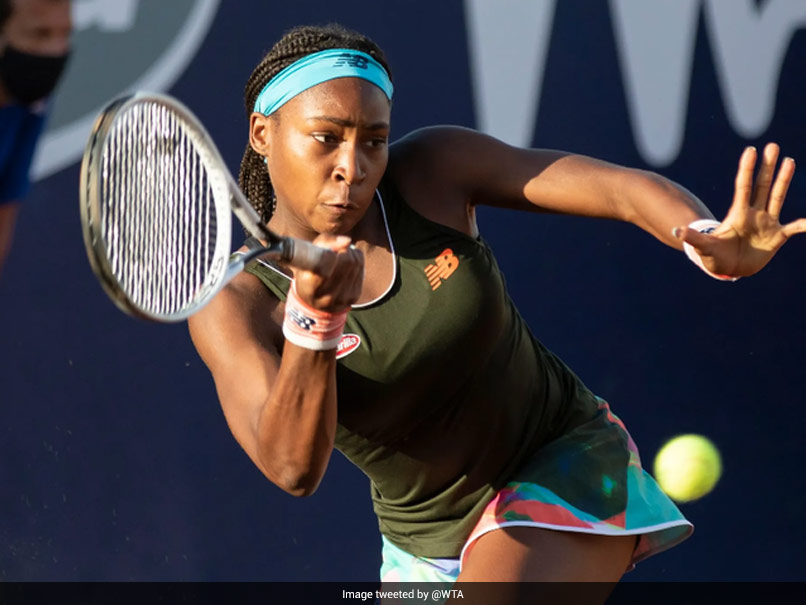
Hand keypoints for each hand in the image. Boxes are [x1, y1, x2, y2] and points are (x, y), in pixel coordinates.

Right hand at [291, 234, 363, 311]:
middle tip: (336, 250)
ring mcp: (341, 298)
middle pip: (346, 260)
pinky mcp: (353, 297)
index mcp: (308, 285)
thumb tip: (348, 241)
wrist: (314, 300)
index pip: (324, 262)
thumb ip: (325, 242)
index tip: (329, 250)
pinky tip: (347, 263)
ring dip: (350, 252)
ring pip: (355, 262)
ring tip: (341, 254)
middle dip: (343, 249)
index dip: (330, 251)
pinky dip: (357, 260)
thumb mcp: (307, 255)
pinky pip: (361, 268)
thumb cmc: (309, 270)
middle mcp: (325, 296)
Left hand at [673, 143, 804, 277]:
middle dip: (767, 166)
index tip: (751, 150)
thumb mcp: (704, 247)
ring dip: (784, 180)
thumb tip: (676, 232)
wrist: (729, 269)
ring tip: (790, 161)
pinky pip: (794, 227)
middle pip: (761, 185)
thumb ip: (694, 239)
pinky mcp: (777, 236)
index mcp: (737, 213)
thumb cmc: (714, 256)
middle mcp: (754, 213)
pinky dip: (804, 224)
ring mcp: (767, 223)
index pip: (743, 186)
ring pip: (777, 197)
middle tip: (773, 146)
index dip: (746, 169)